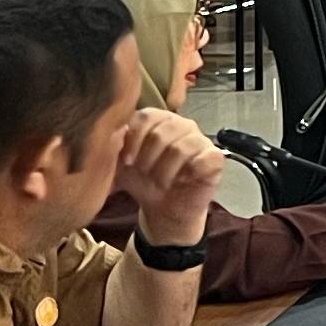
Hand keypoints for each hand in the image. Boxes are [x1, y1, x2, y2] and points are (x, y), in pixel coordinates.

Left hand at [113, 108, 226, 247]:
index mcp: (159, 120)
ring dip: (164, 170)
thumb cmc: (143, 182)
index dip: (134, 139)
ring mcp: (201, 140)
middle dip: (147, 157)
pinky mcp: (215, 159)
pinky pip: (203, 158)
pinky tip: (181, 181)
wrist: (163, 210)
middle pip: (162, 131)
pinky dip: (187, 173)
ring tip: (160, 181)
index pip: (146, 116)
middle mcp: (182, 124)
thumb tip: (109, 133)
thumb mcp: (120, 165)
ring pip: (180, 147)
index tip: (127, 161)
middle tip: (144, 173)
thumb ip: (112, 146)